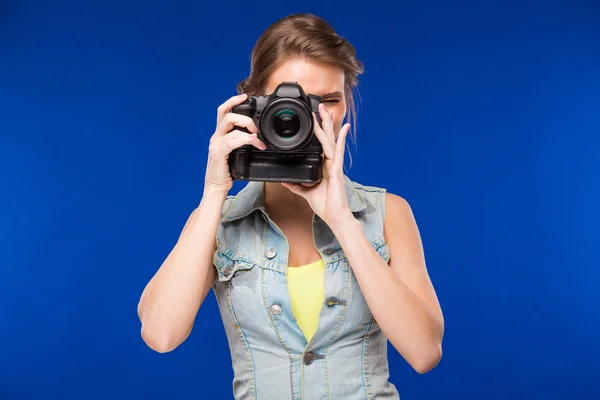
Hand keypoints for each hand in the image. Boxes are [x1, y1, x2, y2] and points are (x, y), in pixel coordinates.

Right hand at [204, 93, 266, 194]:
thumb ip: (242, 143)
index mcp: (220, 135)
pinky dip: (244, 139)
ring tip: (257, 138)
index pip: (223, 111)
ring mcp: (216, 144)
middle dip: (244, 116)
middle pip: (226, 114)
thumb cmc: (227, 172)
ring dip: (246, 127)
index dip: (233, 101)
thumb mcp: (235, 153)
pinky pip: (231, 141)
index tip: (246, 97)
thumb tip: (257, 136)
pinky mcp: (218, 153)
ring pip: (229, 124)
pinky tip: (252, 141)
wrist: (217, 187)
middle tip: (255, 127)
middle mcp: (216, 137)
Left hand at [281, 103, 354, 229]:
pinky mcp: (337, 170)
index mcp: (323, 167)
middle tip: (320, 107)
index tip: (314, 120)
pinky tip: (344, 128)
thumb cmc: (325, 205)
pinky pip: (337, 151)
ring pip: (330, 140)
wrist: (334, 216)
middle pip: (326, 138)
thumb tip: (285, 181)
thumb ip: (296, 186)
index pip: (320, 145)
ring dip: (328, 125)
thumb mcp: (306, 193)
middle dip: (323, 122)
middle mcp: (330, 163)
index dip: (318, 132)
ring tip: (326, 111)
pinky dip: (341, 139)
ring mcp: (334, 165)